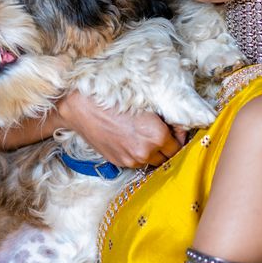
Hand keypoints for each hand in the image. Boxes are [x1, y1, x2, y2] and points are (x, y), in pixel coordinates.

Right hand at [56, 91, 183, 167]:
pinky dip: (137, 154)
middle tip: (162, 134)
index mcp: (157, 135)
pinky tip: (129, 139)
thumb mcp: (145, 104)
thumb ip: (165, 120)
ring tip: (143, 137)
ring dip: (152, 152)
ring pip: (151, 161)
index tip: (174, 130)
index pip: (178, 146)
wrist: (83, 108)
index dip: (178, 138)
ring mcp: (131, 160)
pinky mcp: (119, 163)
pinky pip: (135, 162)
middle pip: (167, 158)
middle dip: (167, 148)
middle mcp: (146, 152)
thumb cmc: (114, 99)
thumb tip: (177, 128)